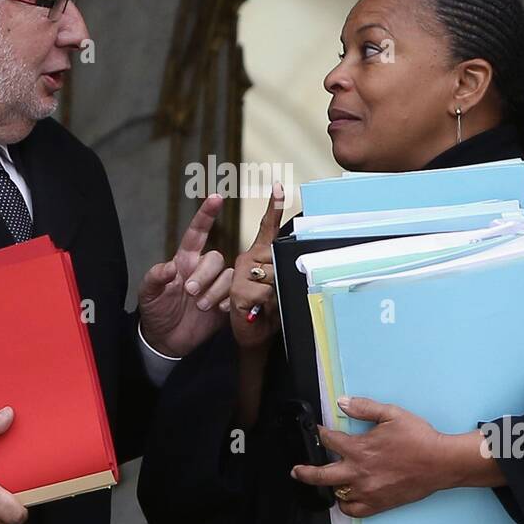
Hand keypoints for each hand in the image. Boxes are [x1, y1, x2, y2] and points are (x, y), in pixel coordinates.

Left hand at [138, 194, 233, 357]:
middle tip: (190, 291)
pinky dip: (227, 301)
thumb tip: (169, 267)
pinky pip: (236, 293)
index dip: (206, 215)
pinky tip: (217, 310)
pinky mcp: (226, 302)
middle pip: (215, 258)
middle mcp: (202, 269)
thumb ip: (155, 277)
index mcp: (184, 261)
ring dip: (215, 291)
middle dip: (205, 274)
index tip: (216, 198)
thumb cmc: (156, 311)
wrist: (166, 339)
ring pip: (228, 276)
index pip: (196, 233)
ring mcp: (215, 285)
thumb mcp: (147, 293)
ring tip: (200, 306)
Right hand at [229, 183, 284, 349]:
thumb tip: (288, 266)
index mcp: (255, 257)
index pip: (265, 229)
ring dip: (272, 294)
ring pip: (269, 274)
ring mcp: (237, 274)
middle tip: (273, 296)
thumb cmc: (265, 312)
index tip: (280, 188)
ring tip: (265, 305)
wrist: (250, 336)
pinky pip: (260, 291)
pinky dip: (264, 303)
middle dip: (280, 277)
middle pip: (274, 257)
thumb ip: (281, 274)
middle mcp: (244, 260)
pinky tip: (257, 309)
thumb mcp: (278, 290)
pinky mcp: (235, 290)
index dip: (273, 207)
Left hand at [290, 396, 502, 516]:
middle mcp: (359, 472)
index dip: (320, 433)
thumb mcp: (391, 414)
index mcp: (359, 448)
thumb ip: (364, 407)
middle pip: (321, 475)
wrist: (441, 462)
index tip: (317, 431)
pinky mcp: (378, 504)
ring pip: (337, 494)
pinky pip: (353, 511)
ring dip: (329, 487)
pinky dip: (346, 505)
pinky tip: (345, 498)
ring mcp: (367, 491)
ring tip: (324, 483)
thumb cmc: (418, 437)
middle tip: (296, 470)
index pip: (329, 441)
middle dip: (305, 471)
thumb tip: (341, 403)